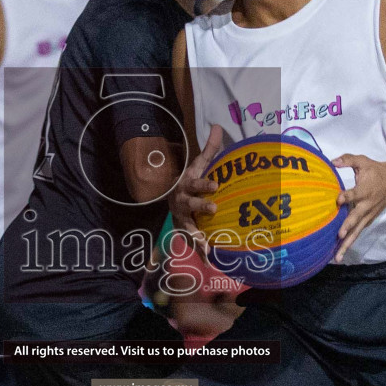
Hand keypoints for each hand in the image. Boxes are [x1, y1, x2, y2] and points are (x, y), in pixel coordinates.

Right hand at [168, 124, 223, 250]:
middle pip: (191, 205)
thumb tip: (216, 125)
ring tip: (206, 246)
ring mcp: (181, 218)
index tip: (215, 185)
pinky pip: (191, 242)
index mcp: (187, 184)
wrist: (169, 197)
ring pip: (188, 227)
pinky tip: (208, 260)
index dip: (204, 184)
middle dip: (201, 207)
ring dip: (197, 236)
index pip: (196, 183)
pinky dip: (199, 251)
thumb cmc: (190, 180)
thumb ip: (209, 148)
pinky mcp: (184, 230)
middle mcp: (182, 202)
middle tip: (213, 209)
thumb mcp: (198, 164)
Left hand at [330, 153, 385, 262]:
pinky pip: (358, 232)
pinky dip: (351, 243)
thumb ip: (348, 159)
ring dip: (347, 243)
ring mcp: (369, 214)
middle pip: (356, 218)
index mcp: (365, 190)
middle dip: (347, 227)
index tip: (337, 199)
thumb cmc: (377, 171)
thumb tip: (332, 161)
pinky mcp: (369, 220)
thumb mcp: (363, 161)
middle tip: (339, 235)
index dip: (346, 196)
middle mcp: (367, 205)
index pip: (354, 194)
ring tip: (338, 257)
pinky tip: (341, 252)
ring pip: (357, 231)